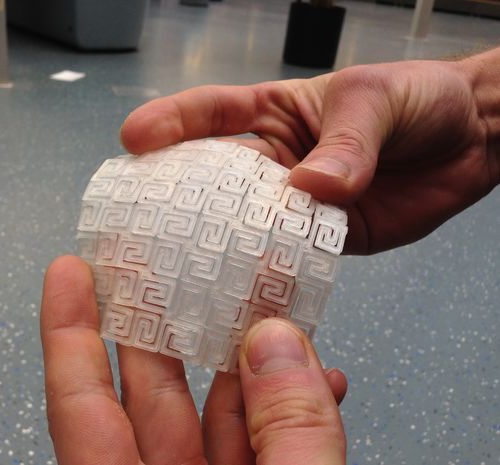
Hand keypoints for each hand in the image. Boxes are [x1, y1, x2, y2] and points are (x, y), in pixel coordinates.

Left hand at [41, 256, 347, 464]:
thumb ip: (285, 434)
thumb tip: (276, 348)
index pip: (81, 407)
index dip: (69, 333)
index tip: (69, 271)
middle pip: (151, 396)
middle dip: (166, 324)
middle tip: (171, 263)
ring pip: (218, 417)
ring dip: (247, 363)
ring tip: (266, 310)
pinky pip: (264, 445)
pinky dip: (290, 413)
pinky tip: (316, 382)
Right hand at [120, 50, 499, 253]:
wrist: (469, 143)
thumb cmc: (419, 101)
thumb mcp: (379, 101)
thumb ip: (347, 142)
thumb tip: (311, 187)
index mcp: (275, 114)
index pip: (214, 114)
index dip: (172, 123)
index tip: (135, 138)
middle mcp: (274, 163)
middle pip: (213, 182)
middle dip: (173, 199)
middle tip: (138, 221)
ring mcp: (293, 206)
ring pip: (244, 228)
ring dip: (218, 248)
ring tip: (180, 270)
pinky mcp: (320, 241)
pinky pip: (286, 259)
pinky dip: (267, 275)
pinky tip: (246, 292)